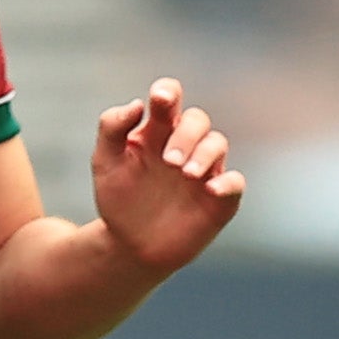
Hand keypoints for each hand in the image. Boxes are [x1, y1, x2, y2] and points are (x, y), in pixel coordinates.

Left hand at [88, 76, 241, 275]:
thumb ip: (111, 127)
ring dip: (204, 154)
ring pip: (217, 143)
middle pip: (197, 119)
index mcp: (156, 131)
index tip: (160, 100)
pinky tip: (210, 189)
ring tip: (185, 174)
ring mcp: (204, 171)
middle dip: (186, 134)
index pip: (169, 97)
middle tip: (168, 162)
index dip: (168, 92)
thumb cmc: (118, 199)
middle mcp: (184, 145)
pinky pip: (234, 182)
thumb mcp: (104, 162)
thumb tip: (138, 105)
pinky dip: (227, 182)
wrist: (130, 247)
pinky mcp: (219, 198)